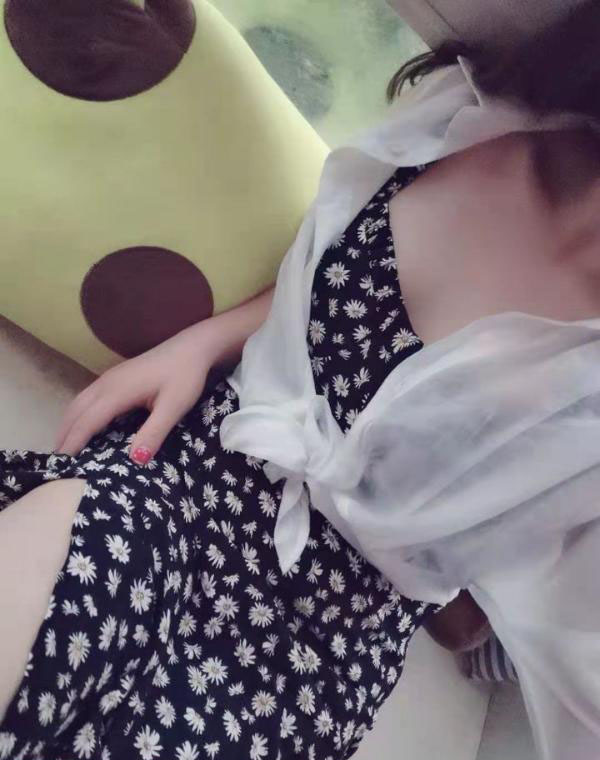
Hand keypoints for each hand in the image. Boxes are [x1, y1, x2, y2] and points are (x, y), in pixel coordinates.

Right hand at [54, 324, 215, 463]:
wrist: (193, 347)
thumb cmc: (185, 376)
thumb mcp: (174, 407)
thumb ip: (154, 432)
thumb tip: (136, 460)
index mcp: (117, 392)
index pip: (86, 422)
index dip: (73, 443)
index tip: (63, 466)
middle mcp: (107, 383)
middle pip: (75, 411)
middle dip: (64, 436)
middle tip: (58, 463)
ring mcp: (109, 378)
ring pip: (79, 402)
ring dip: (69, 424)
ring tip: (65, 447)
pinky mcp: (116, 376)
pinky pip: (87, 397)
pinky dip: (78, 414)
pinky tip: (84, 425)